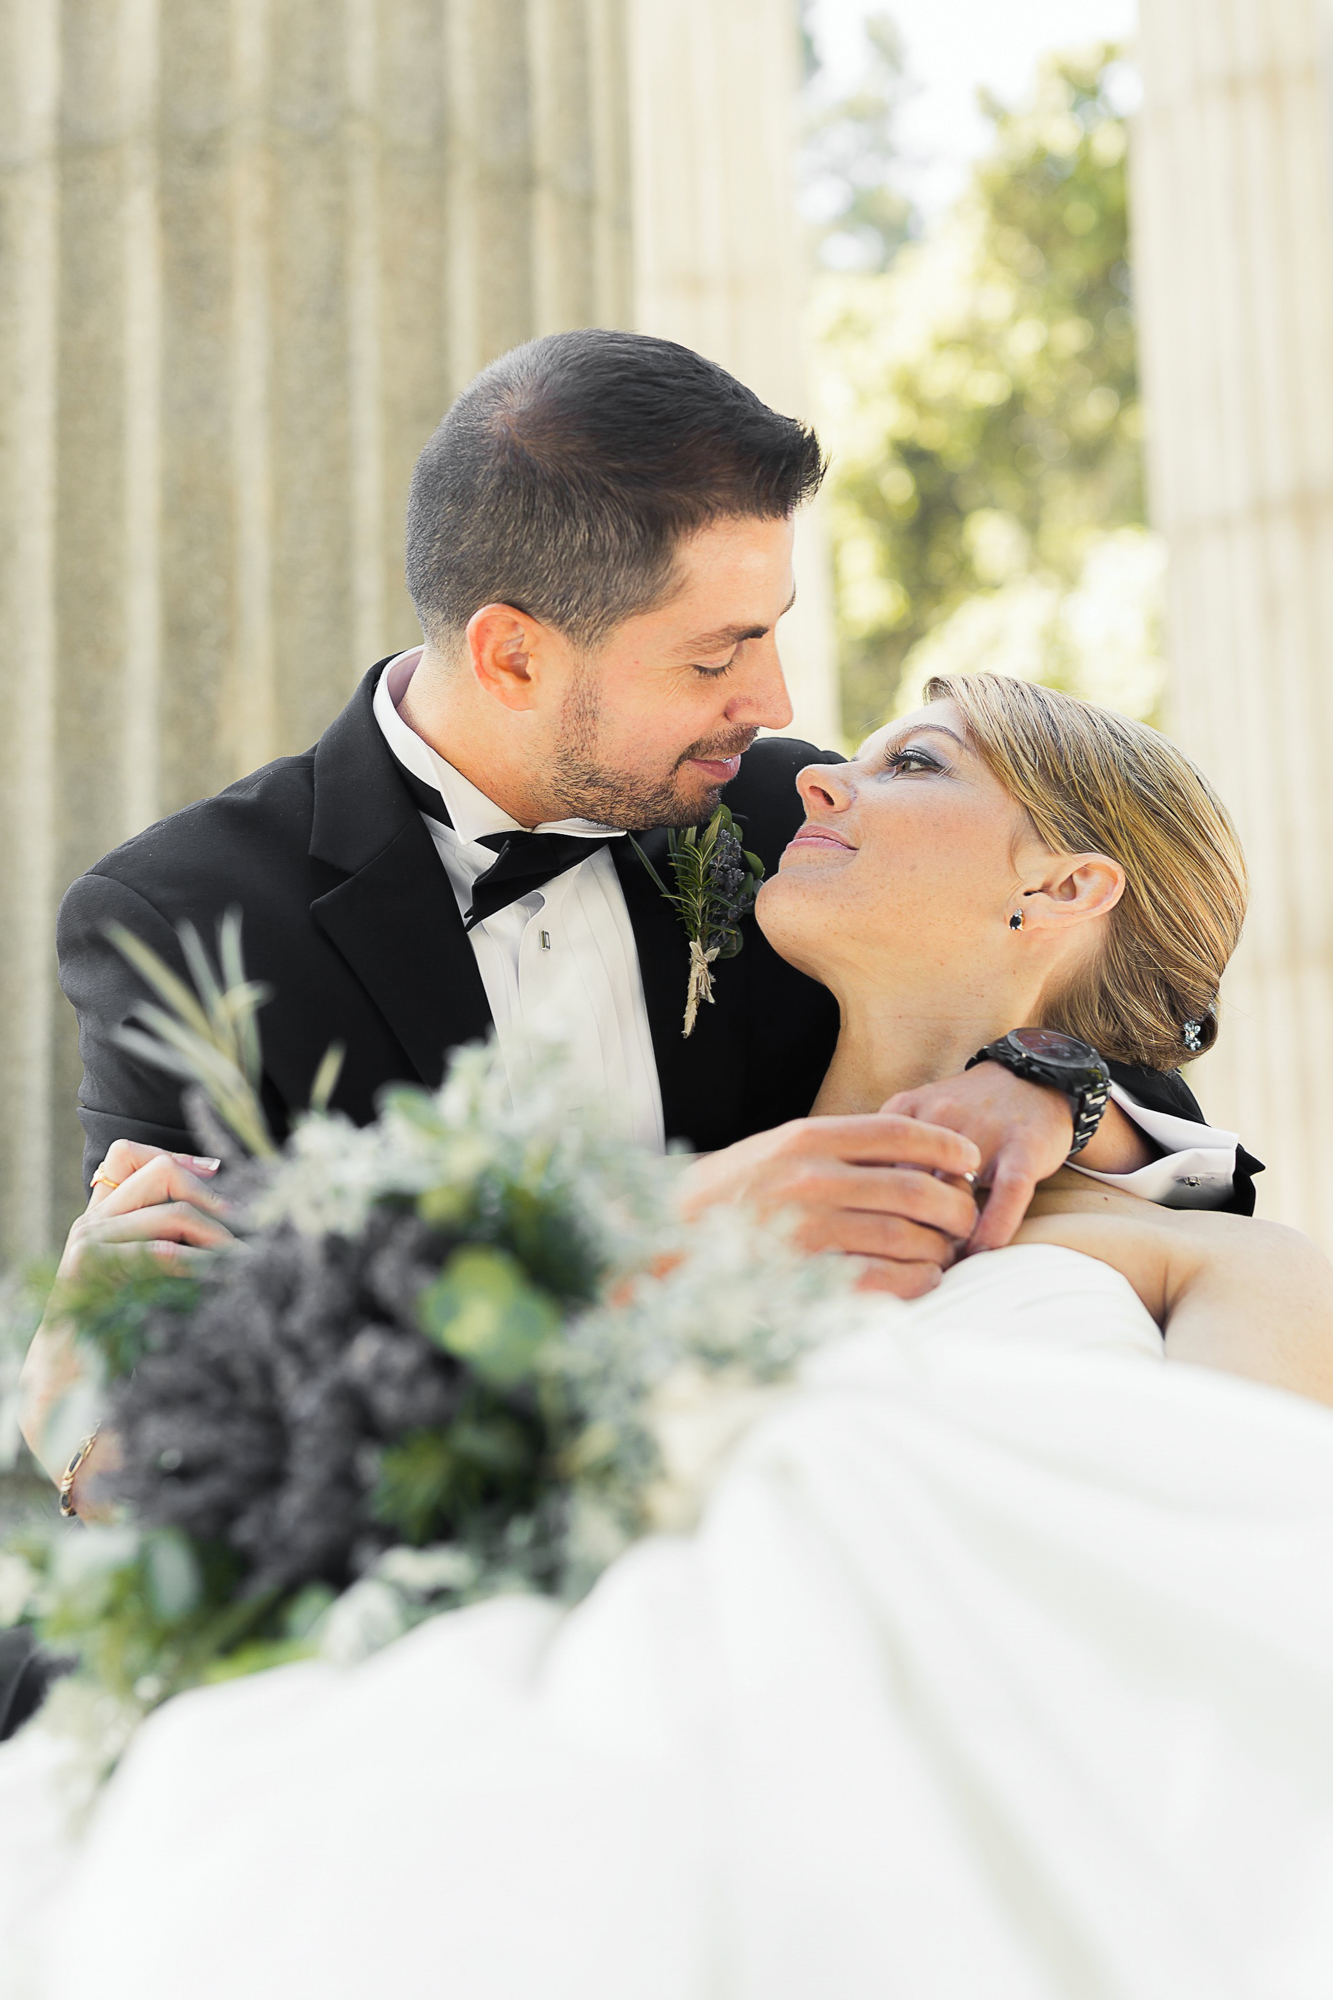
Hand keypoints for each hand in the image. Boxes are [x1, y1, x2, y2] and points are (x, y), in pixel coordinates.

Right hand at [19, 1141, 233, 1485]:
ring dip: (219, 1235)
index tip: (218, 1173)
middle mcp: (92, 1220)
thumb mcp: (144, 1272)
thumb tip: (226, 1208)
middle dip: (212, 1198)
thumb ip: (166, 1236)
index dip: (177, 1156)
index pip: (127, 1153)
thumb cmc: (118, 1329)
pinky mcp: (91, 1266)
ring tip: (247, 1260)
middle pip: (161, 1172)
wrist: (72, 1379)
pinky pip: (162, 1251)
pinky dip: (202, 1264)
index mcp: (102, 1216)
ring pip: (173, 1212)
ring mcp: (89, 1240)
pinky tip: (222, 1278)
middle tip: (245, 1226)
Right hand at [678, 1114, 981, 1297]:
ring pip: (907, 1236)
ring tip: (946, 1248)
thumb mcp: (773, 1149)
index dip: (946, 1144)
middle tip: (965, 1215)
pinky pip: (884, 1279)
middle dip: (954, 1204)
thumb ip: (831, 1148)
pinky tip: (926, 1278)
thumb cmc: (727, 1194)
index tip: (968, 1157)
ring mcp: (809, 1230)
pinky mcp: (806, 1277)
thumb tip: (906, 1156)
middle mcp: (811, 1178)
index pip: (899, 1132)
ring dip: (940, 1246)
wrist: (663, 1240)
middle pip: (915, 1187)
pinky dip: (917, 1280)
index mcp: (805, 1137)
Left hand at [881, 1064, 1073, 1253]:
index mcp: (904, 1111)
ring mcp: (984, 1132)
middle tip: (910, 1257)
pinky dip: (992, 1230)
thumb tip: (855, 1212)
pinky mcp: (1023, 1148)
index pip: (872, 1171)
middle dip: (908, 1228)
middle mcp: (940, 1118)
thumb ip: (882, 1154)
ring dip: (947, 1235)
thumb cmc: (966, 1113)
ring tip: (943, 1259)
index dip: (872, 1211)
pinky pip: (1006, 1196)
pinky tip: (981, 1251)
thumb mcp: (912, 1119)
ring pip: (954, 1197)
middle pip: (909, 1189)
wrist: (1031, 1078)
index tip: (874, 1238)